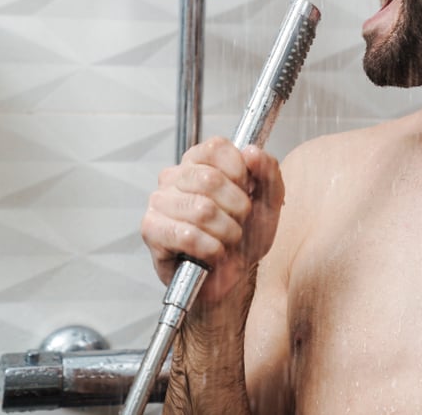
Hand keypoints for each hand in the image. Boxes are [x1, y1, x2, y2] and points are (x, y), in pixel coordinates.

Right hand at [140, 136, 285, 304]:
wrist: (234, 274)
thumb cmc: (246, 234)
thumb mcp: (269, 200)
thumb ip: (268, 170)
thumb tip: (251, 151)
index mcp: (199, 161)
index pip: (216, 147)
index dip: (240, 171)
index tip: (247, 190)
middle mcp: (174, 176)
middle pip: (210, 179)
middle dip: (237, 207)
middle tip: (238, 221)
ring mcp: (159, 202)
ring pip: (201, 210)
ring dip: (227, 231)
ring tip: (227, 239)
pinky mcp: (152, 229)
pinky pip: (187, 235)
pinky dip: (211, 248)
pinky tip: (214, 253)